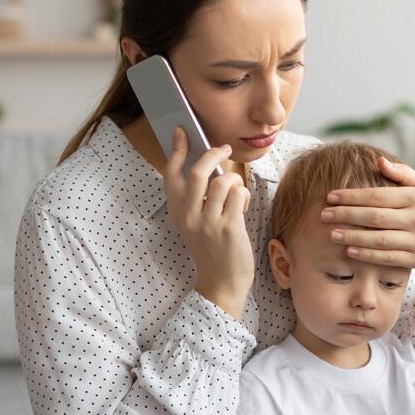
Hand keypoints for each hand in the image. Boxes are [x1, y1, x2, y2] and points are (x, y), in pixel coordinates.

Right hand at [163, 126, 252, 316]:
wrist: (223, 283)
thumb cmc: (214, 249)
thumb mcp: (197, 223)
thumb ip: (199, 199)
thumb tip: (211, 166)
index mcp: (177, 213)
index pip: (171, 175)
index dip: (176, 150)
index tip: (181, 132)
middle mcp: (188, 217)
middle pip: (198, 172)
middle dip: (213, 154)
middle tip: (223, 148)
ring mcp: (208, 222)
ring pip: (222, 181)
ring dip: (234, 180)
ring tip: (236, 191)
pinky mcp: (228, 227)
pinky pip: (238, 194)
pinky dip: (242, 194)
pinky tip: (242, 205)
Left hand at [321, 158, 414, 275]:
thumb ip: (402, 174)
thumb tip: (378, 162)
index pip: (377, 196)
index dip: (352, 196)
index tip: (330, 196)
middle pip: (374, 216)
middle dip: (346, 215)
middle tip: (324, 214)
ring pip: (379, 238)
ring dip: (352, 236)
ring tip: (332, 233)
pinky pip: (388, 257)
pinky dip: (367, 254)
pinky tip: (350, 251)